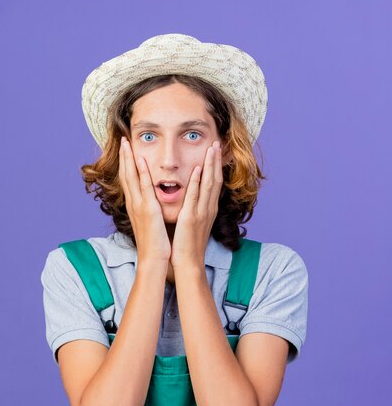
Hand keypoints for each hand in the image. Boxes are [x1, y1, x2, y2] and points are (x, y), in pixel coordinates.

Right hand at [118, 137, 170, 264]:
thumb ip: (149, 211)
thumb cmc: (154, 243)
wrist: (153, 258)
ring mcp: (139, 206)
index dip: (126, 164)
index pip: (129, 180)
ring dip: (129, 159)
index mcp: (135, 206)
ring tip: (127, 143)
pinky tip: (141, 159)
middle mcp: (134, 203)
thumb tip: (150, 205)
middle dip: (124, 156)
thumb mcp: (150, 223)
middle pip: (126, 175)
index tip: (126, 150)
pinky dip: (142, 172)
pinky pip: (144, 187)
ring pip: (131, 177)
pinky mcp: (148, 209)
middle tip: (122, 140)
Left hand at [170, 140, 222, 268]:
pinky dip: (197, 182)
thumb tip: (193, 201)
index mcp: (208, 210)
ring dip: (210, 165)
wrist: (188, 262)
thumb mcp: (194, 224)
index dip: (216, 166)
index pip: (214, 183)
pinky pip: (195, 196)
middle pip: (215, 179)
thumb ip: (195, 210)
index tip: (216, 151)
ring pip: (209, 184)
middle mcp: (208, 209)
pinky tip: (198, 169)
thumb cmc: (188, 245)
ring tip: (212, 148)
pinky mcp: (191, 218)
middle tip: (217, 142)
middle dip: (217, 160)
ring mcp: (201, 213)